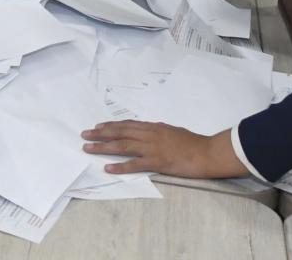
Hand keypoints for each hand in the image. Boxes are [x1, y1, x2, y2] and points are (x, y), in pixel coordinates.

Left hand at [81, 121, 244, 178]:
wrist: (207, 152)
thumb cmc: (193, 143)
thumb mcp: (173, 132)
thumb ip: (158, 133)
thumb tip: (148, 134)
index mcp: (154, 127)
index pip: (128, 124)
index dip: (111, 125)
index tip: (97, 126)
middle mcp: (150, 135)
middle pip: (121, 132)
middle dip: (101, 134)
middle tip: (85, 135)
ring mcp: (153, 148)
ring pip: (123, 145)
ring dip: (104, 147)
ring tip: (89, 148)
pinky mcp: (157, 162)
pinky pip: (135, 164)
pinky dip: (120, 166)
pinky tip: (108, 167)